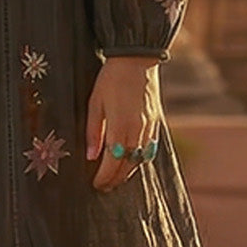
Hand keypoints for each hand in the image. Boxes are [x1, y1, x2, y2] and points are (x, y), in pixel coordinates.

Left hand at [85, 57, 160, 191]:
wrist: (137, 59)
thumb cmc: (110, 79)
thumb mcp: (95, 102)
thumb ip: (94, 131)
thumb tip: (91, 156)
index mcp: (120, 126)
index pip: (113, 162)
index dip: (104, 176)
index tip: (96, 184)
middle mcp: (137, 130)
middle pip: (128, 165)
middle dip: (115, 179)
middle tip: (104, 187)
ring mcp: (149, 127)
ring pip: (140, 159)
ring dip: (128, 172)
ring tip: (116, 179)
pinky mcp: (156, 122)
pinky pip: (149, 148)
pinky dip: (140, 159)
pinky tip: (131, 162)